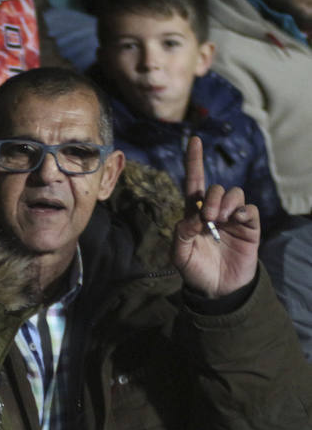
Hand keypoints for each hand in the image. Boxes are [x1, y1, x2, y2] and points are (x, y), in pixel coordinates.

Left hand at [171, 137, 259, 297]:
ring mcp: (233, 219)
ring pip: (234, 193)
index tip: (194, 140)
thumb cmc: (196, 271)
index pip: (194, 183)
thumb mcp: (179, 254)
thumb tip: (194, 216)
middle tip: (208, 218)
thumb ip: (181, 232)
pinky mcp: (249, 227)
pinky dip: (243, 211)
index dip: (194, 161)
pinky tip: (236, 221)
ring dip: (226, 203)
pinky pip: (249, 209)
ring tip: (220, 221)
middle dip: (211, 199)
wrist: (218, 289)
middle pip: (216, 188)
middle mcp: (214, 212)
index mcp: (194, 215)